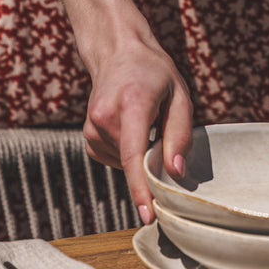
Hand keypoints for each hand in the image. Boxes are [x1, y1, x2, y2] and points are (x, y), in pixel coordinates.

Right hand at [82, 31, 192, 224]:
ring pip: (125, 163)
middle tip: (164, 132)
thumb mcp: (179, 96)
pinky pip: (115, 159)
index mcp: (131, 104)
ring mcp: (91, 127)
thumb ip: (180, 135)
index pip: (134, 154)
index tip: (148, 215)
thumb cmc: (154, 73)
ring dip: (141, 154)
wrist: (118, 53)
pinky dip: (128, 153)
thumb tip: (176, 173)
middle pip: (134, 161)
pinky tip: (131, 128)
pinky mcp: (88, 137)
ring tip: (145, 120)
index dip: (142, 188)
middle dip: (153, 162)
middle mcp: (104, 116)